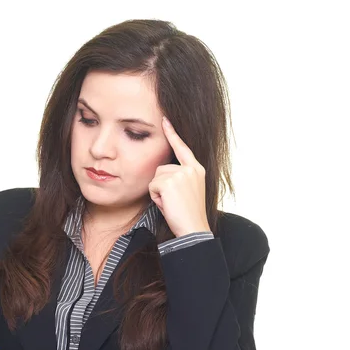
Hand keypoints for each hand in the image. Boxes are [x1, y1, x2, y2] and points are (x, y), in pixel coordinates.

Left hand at [147, 116, 210, 237]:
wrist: (194, 229)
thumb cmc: (188, 214)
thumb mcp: (187, 191)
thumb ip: (178, 177)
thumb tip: (161, 172)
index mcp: (197, 170)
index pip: (182, 148)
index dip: (172, 134)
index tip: (165, 119)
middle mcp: (191, 169)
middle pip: (160, 168)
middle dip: (161, 186)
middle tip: (173, 202)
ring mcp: (181, 174)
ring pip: (155, 178)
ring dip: (158, 193)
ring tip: (171, 204)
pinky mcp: (170, 181)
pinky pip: (152, 186)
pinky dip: (156, 198)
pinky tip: (168, 205)